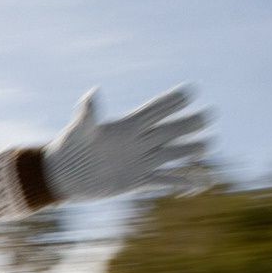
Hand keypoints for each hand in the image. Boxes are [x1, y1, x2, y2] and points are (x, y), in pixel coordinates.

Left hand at [44, 86, 211, 202]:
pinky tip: (195, 181)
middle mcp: (138, 142)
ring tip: (208, 144)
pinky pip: (163, 179)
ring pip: (172, 153)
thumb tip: (91, 94)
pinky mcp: (137, 180)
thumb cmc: (68, 148)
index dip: (170, 102)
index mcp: (127, 126)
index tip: (190, 91)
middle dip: (189, 124)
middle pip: (170, 130)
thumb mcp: (80, 129)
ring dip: (189, 150)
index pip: (154, 111)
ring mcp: (140, 161)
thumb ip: (88, 113)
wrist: (63, 175)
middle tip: (208, 115)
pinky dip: (179, 180)